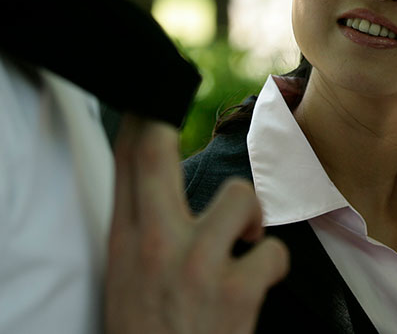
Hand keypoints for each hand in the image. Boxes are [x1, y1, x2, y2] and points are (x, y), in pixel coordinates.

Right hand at [105, 115, 288, 333]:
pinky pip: (272, 251)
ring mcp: (195, 266)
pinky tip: (254, 282)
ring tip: (240, 241)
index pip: (126, 159)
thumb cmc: (148, 328)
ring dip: (250, 219)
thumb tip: (152, 172)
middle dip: (166, 116)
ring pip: (241, 196)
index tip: (152, 88)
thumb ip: (141, 225)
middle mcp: (153, 245)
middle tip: (178, 99)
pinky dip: (270, 267)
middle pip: (155, 150)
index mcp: (124, 241)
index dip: (142, 112)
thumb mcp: (128, 274)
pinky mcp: (234, 292)